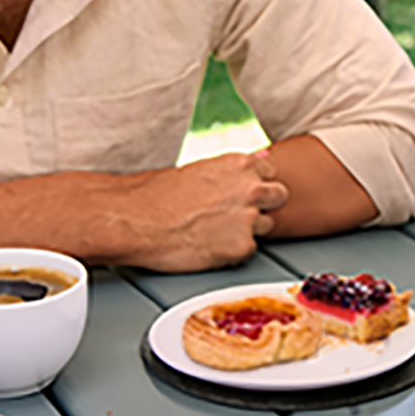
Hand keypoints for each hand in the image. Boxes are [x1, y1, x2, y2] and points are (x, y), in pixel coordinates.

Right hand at [111, 150, 288, 271]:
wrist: (136, 220)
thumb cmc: (156, 195)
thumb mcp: (199, 169)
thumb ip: (231, 171)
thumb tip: (255, 165)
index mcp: (240, 164)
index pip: (270, 172)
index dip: (255, 184)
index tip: (242, 193)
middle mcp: (251, 188)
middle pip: (278, 197)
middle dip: (262, 205)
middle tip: (235, 215)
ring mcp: (249, 218)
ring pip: (265, 226)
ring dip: (247, 230)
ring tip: (215, 232)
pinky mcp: (241, 246)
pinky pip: (248, 251)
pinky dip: (232, 251)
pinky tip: (209, 246)